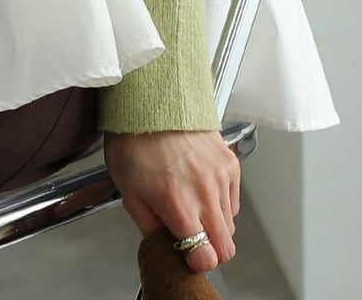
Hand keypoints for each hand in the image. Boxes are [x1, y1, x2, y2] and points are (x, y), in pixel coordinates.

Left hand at [103, 129, 240, 272]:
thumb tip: (165, 247)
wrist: (149, 100)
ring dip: (213, 225)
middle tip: (187, 236)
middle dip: (208, 249)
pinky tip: (198, 188)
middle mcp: (204, 192)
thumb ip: (149, 227)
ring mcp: (221, 177)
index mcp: (177, 203)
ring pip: (230, 225)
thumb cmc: (133, 139)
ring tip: (189, 203)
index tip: (185, 255)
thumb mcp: (127, 190)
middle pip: (225, 248)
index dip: (195, 262)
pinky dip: (220, 203)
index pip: (205, 257)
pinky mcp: (230, 163)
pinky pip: (233, 201)